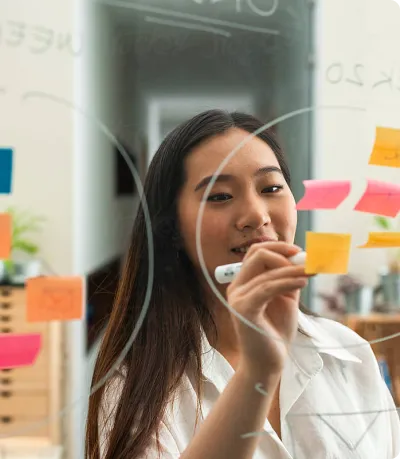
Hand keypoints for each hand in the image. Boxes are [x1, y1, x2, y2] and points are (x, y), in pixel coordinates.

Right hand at [226, 242, 308, 377]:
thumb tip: (303, 257)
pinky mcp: (244, 309)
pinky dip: (288, 282)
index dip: (278, 246)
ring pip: (267, 272)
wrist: (267, 363)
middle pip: (257, 254)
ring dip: (293, 269)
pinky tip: (303, 282)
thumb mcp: (285, 299)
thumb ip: (289, 279)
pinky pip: (268, 287)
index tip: (300, 251)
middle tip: (306, 261)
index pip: (256, 252)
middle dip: (284, 253)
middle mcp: (236, 287)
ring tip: (312, 272)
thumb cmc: (275, 332)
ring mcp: (237, 297)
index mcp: (243, 283)